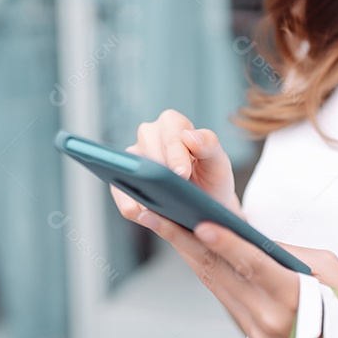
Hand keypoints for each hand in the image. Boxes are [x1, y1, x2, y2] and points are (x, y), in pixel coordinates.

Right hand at [110, 109, 242, 218]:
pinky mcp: (123, 181)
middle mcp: (149, 135)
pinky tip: (140, 213)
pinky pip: (119, 191)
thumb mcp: (219, 163)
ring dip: (142, 187)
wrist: (204, 206)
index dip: (176, 153)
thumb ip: (210, 145)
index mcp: (173, 124)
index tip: (182, 174)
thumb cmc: (211, 179)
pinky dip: (128, 203)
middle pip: (149, 149)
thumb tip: (190, 137)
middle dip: (160, 172)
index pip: (171, 133)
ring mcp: (134, 158)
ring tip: (155, 206)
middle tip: (170, 193)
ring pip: (132, 167)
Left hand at [130, 214, 337, 337]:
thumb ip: (284, 250)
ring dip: (184, 251)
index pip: (251, 264)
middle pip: (218, 273)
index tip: (199, 222)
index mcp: (292, 297)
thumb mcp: (327, 266)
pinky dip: (203, 268)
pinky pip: (221, 294)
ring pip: (213, 283)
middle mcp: (267, 318)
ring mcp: (254, 329)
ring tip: (160, 222)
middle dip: (182, 239)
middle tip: (155, 212)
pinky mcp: (247, 333)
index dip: (225, 243)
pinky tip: (186, 247)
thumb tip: (247, 236)